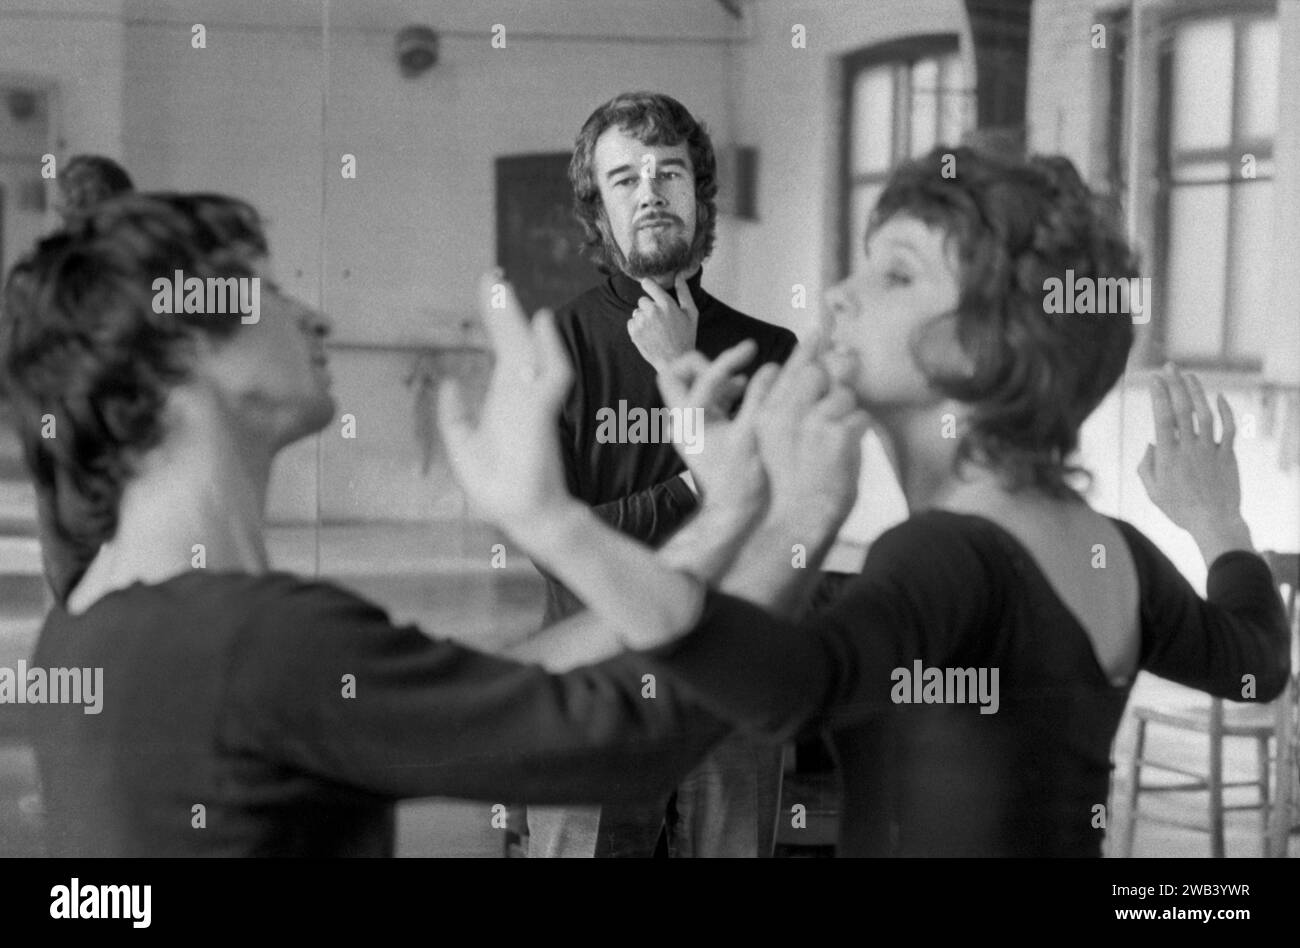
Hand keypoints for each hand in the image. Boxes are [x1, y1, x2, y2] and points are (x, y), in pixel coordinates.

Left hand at [438, 272, 576, 531]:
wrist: (523, 512)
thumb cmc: (498, 484)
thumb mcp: (463, 445)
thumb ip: (455, 414)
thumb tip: (449, 381)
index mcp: (504, 398)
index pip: (500, 349)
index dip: (495, 317)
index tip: (488, 286)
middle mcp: (519, 393)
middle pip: (510, 341)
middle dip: (500, 308)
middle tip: (492, 273)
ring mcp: (532, 401)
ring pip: (525, 349)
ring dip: (514, 318)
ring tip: (501, 285)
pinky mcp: (542, 413)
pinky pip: (551, 374)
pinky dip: (549, 348)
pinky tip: (541, 322)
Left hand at [627, 273, 698, 372]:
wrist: (675, 361)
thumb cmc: (686, 336)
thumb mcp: (691, 313)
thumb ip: (684, 292)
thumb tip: (679, 274)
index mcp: (666, 304)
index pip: (648, 284)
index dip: (648, 285)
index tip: (649, 287)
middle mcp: (652, 311)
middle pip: (643, 300)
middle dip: (650, 307)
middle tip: (660, 320)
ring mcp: (642, 322)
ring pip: (637, 312)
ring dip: (643, 318)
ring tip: (655, 330)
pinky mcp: (634, 333)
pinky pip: (631, 322)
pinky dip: (637, 328)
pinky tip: (649, 335)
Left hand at [657, 339, 770, 516]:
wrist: (734, 514)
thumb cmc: (743, 479)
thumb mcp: (753, 434)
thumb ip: (760, 398)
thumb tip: (773, 367)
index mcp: (690, 419)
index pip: (705, 375)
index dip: (730, 358)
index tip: (752, 348)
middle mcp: (682, 421)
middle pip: (675, 375)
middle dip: (704, 365)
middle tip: (734, 369)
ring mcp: (689, 427)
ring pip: (691, 387)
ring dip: (717, 378)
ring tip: (745, 384)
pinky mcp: (701, 433)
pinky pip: (706, 401)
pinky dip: (723, 392)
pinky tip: (745, 398)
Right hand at [755, 339, 869, 527]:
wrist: (792, 523)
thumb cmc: (786, 487)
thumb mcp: (775, 444)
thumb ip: (790, 411)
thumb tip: (810, 383)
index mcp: (768, 413)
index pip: (789, 368)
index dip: (806, 348)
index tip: (819, 330)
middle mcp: (786, 412)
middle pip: (818, 372)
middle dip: (834, 376)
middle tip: (843, 385)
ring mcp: (812, 422)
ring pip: (843, 394)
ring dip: (848, 412)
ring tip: (839, 436)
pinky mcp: (837, 436)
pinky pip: (860, 418)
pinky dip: (859, 432)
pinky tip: (848, 449)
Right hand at [1138, 364, 1251, 559]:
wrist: (1214, 522)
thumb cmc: (1179, 509)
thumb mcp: (1152, 491)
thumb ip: (1145, 466)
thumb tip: (1151, 443)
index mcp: (1167, 456)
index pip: (1162, 417)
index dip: (1158, 395)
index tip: (1153, 379)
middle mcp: (1189, 448)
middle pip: (1183, 409)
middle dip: (1175, 384)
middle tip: (1169, 367)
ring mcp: (1210, 450)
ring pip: (1205, 413)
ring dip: (1197, 392)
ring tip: (1189, 376)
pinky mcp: (1227, 455)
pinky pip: (1228, 428)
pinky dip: (1226, 411)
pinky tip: (1220, 397)